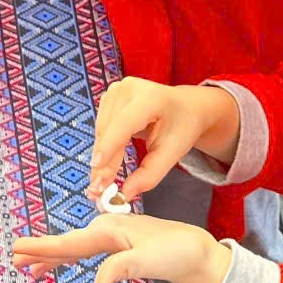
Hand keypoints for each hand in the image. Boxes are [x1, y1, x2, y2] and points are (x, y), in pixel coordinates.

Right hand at [12, 209, 233, 282]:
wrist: (196, 252)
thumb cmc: (177, 252)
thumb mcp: (150, 261)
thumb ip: (121, 270)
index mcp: (109, 232)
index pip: (69, 243)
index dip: (43, 248)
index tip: (18, 248)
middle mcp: (106, 232)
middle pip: (66, 243)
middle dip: (40, 251)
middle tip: (14, 257)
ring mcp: (111, 239)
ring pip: (74, 248)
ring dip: (52, 257)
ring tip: (28, 266)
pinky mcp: (118, 248)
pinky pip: (86, 253)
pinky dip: (69, 258)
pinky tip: (61, 264)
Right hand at [87, 75, 241, 201]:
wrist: (185, 106)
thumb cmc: (182, 127)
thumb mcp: (173, 152)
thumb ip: (150, 174)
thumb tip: (125, 193)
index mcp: (151, 97)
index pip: (125, 123)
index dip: (109, 145)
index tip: (97, 166)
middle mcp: (129, 88)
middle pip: (109, 130)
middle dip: (103, 162)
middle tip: (97, 191)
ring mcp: (116, 90)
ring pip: (101, 130)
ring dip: (100, 158)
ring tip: (100, 183)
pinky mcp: (109, 97)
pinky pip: (101, 127)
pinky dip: (103, 147)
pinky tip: (104, 165)